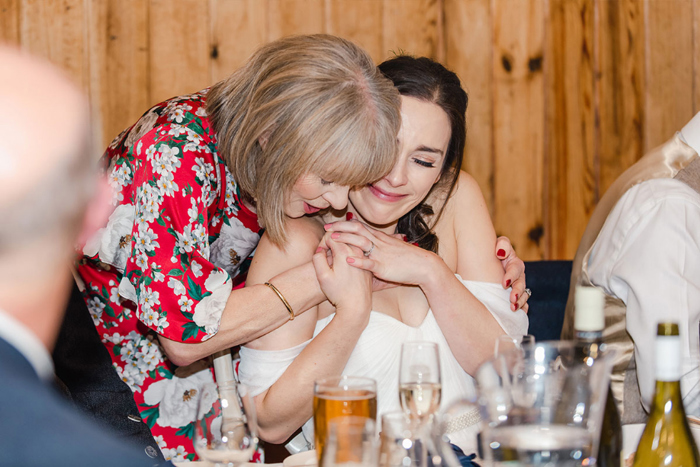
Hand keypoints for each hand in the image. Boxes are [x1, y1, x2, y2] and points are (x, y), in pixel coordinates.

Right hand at [312, 237, 371, 321]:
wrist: (357, 306)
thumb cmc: (339, 293)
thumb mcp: (322, 276)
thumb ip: (318, 258)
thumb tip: (320, 249)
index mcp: (345, 251)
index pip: (331, 235)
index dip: (322, 242)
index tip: (321, 253)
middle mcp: (357, 250)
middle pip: (343, 235)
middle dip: (333, 240)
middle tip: (327, 252)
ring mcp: (364, 256)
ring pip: (352, 241)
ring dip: (342, 244)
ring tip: (335, 255)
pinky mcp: (368, 263)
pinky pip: (358, 251)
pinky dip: (350, 251)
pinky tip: (345, 262)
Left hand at [322, 220, 441, 286]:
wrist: (424, 266)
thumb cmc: (408, 260)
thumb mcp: (392, 249)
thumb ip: (380, 248)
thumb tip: (369, 248)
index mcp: (379, 239)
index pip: (359, 227)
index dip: (344, 225)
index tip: (330, 226)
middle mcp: (379, 243)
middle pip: (357, 230)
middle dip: (340, 228)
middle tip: (326, 229)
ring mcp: (381, 254)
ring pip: (361, 243)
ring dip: (346, 240)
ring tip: (332, 239)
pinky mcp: (384, 266)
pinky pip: (370, 263)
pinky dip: (359, 261)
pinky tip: (349, 261)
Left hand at [496, 236, 528, 312]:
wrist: (486, 263)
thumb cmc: (493, 252)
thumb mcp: (499, 245)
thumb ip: (502, 244)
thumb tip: (500, 252)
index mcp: (515, 264)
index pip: (516, 269)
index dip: (511, 276)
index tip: (504, 284)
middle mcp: (518, 277)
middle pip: (521, 285)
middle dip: (517, 293)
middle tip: (512, 300)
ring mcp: (518, 288)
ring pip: (523, 296)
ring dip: (519, 303)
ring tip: (513, 308)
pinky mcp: (515, 297)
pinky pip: (522, 305)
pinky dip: (521, 310)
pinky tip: (517, 316)